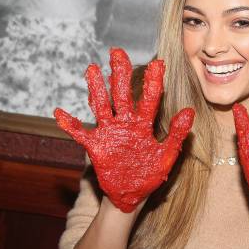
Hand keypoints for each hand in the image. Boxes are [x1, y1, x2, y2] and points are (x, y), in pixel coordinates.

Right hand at [54, 48, 194, 212]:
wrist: (131, 196)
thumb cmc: (150, 175)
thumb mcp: (166, 156)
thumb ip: (177, 134)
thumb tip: (190, 111)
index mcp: (144, 125)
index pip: (149, 99)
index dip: (153, 82)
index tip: (159, 63)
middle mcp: (125, 124)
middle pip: (121, 94)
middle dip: (120, 73)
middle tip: (117, 52)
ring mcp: (109, 133)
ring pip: (101, 106)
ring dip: (96, 89)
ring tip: (92, 69)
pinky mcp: (96, 146)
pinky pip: (80, 134)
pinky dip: (70, 125)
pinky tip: (59, 113)